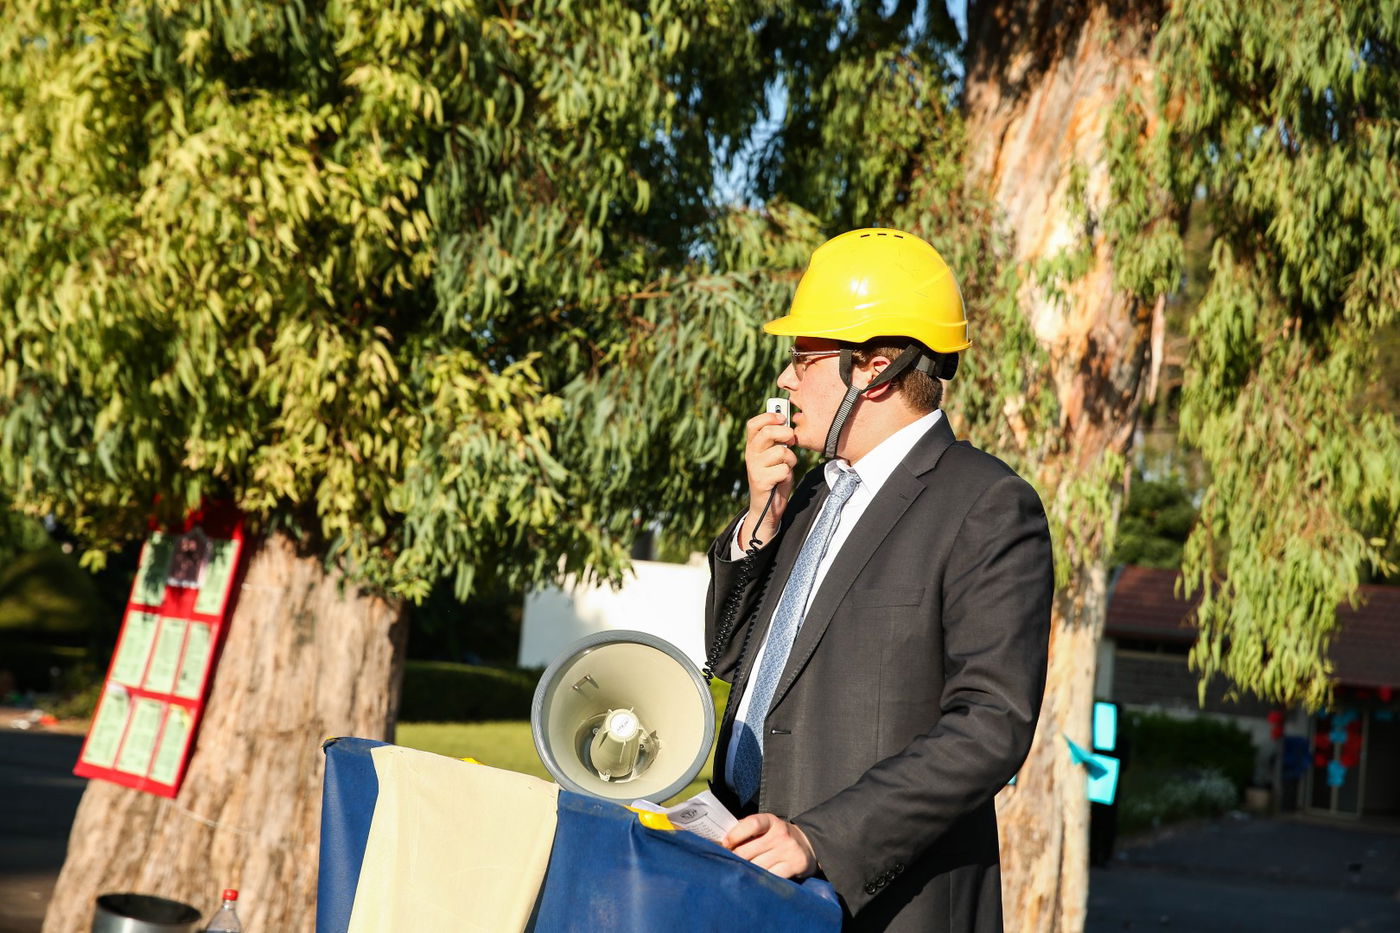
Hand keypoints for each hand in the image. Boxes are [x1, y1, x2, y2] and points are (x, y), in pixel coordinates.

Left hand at [721, 813, 816, 879]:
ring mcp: (788, 850)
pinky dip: (760, 879)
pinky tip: (757, 879)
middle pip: (748, 851)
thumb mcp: (765, 827)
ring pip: (756, 866)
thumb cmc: (778, 836)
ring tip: (742, 871)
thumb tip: (722, 842)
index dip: (735, 834)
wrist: (808, 845)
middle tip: (728, 862)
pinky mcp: (794, 866)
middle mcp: (780, 834)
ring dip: (746, 870)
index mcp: (770, 821)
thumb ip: (746, 830)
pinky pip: (770, 877)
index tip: (725, 844)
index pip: (751, 824)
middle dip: (735, 858)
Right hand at [740, 411, 796, 548]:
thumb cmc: (774, 478)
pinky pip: (784, 469)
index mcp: (752, 446)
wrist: (766, 508)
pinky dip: (788, 474)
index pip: (754, 424)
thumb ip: (778, 441)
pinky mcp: (761, 480)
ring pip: (781, 452)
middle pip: (768, 433)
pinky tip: (781, 480)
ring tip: (786, 467)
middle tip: (792, 441)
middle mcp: (750, 455)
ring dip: (791, 459)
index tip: (782, 418)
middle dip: (786, 434)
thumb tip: (787, 423)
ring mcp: (754, 468)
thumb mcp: (775, 456)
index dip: (769, 416)